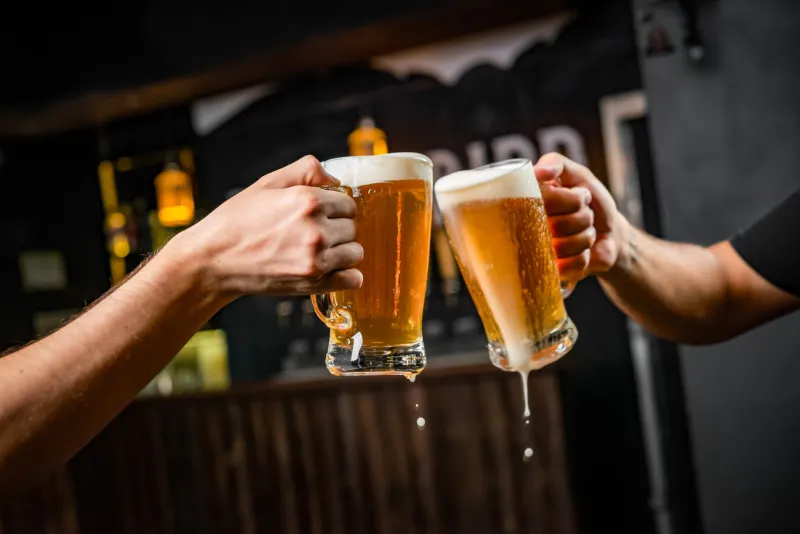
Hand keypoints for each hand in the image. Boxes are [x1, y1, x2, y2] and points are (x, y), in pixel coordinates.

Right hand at [171, 155, 363, 298]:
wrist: (213, 260)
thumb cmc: (237, 220)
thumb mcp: (268, 183)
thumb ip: (306, 170)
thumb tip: (336, 180)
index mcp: (308, 200)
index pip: (348, 204)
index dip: (335, 208)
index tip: (321, 215)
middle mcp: (316, 229)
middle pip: (352, 227)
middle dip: (338, 228)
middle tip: (314, 233)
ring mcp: (316, 259)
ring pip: (355, 252)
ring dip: (342, 251)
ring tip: (319, 251)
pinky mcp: (313, 283)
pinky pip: (353, 279)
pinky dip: (348, 275)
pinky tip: (331, 270)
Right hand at [534, 153, 628, 281]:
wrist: (611, 234)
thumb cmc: (592, 202)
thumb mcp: (578, 175)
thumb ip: (557, 164)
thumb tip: (537, 172)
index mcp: (530, 203)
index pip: (546, 201)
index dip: (569, 200)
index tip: (580, 197)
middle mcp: (528, 227)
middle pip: (558, 225)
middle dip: (581, 217)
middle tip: (584, 214)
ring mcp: (539, 252)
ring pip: (565, 246)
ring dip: (584, 237)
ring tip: (583, 232)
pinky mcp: (553, 272)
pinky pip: (571, 265)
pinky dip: (584, 257)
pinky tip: (582, 252)